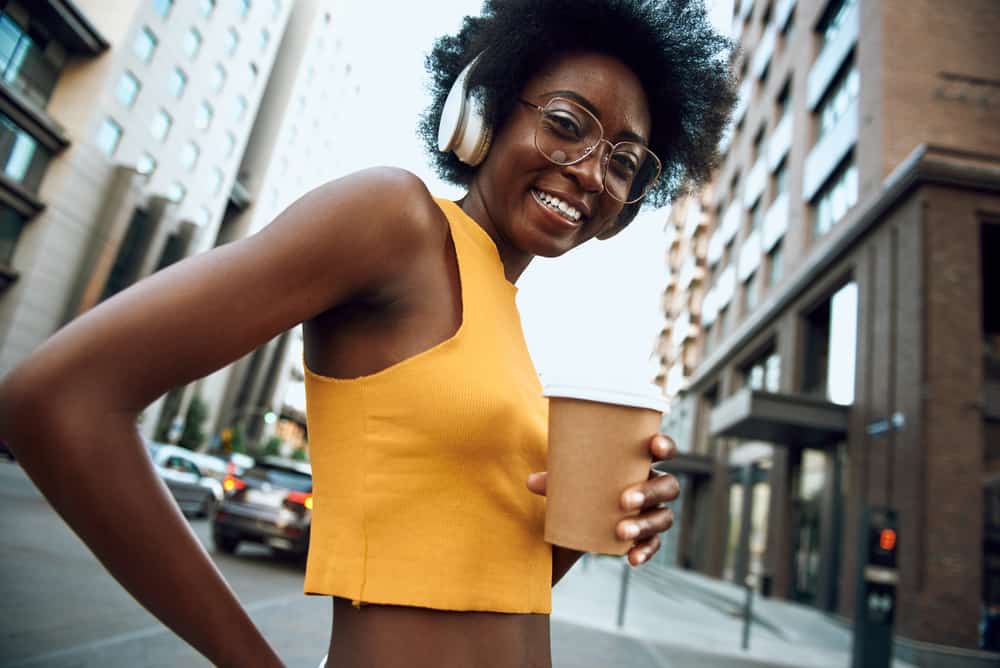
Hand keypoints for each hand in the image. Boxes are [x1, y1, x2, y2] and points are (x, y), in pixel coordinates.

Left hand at [526, 433, 679, 566]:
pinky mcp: (648, 535)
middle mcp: (654, 484)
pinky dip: (644, 551)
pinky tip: (631, 558)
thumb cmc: (584, 482)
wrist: (585, 511)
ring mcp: (654, 511)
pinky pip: (654, 544)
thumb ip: (555, 480)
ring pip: (664, 517)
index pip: (663, 450)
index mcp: (640, 462)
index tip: (653, 445)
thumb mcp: (571, 478)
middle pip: (668, 486)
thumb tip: (531, 482)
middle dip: (649, 492)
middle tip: (624, 501)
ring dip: (645, 524)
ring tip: (621, 532)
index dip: (665, 445)